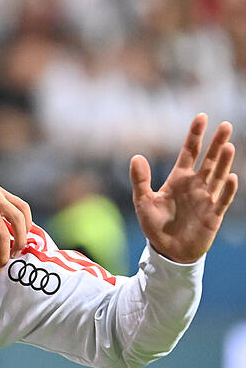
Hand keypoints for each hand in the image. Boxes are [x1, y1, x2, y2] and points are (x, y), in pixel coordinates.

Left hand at [131, 114, 237, 263]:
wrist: (167, 250)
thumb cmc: (156, 225)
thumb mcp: (143, 201)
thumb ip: (140, 180)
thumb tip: (136, 157)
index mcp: (179, 179)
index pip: (189, 152)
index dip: (195, 135)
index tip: (201, 117)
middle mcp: (195, 185)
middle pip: (209, 160)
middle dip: (216, 143)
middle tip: (226, 125)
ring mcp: (206, 199)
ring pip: (217, 176)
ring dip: (223, 162)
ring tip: (228, 146)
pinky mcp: (213, 215)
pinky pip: (222, 200)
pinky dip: (227, 189)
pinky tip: (231, 177)